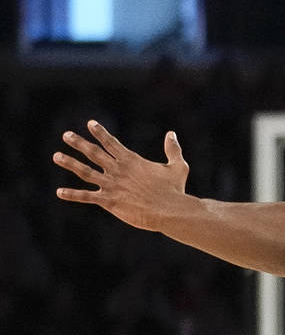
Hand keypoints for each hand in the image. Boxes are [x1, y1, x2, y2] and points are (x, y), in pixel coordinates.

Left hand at [54, 121, 189, 230]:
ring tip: (57, 156)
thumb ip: (172, 150)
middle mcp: (118, 169)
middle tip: (66, 135)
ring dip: (70, 163)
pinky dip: (73, 195)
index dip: (100, 132)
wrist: (169, 210)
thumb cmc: (174, 190)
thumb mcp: (177, 166)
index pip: (111, 142)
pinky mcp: (109, 201)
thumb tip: (172, 134)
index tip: (90, 124)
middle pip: (93, 153)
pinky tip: (60, 192)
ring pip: (85, 171)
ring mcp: (111, 185)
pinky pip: (87, 197)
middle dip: (78, 143)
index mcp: (131, 160)